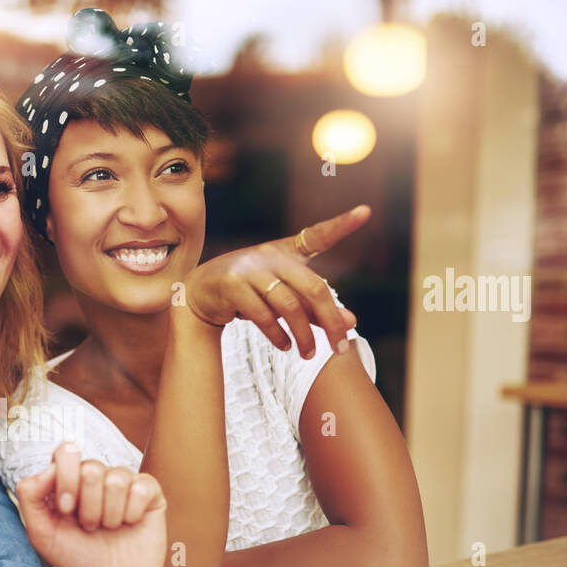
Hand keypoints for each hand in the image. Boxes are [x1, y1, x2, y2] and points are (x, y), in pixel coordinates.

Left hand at [16, 442, 166, 566]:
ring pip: (116, 479)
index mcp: (69, 480)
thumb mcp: (41, 533)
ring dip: (109, 514)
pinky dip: (132, 512)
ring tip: (108, 528)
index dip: (66, 480)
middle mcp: (97, 477)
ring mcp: (124, 483)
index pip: (66, 453)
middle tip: (89, 526)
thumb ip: (30, 496)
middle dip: (88, 506)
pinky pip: (142, 486)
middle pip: (91, 468)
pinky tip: (129, 524)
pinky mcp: (150, 493)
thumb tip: (47, 468)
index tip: (66, 510)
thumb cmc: (76, 558)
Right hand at [184, 204, 370, 358]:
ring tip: (309, 354)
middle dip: (331, 319)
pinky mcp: (232, 287)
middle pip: (312, 287)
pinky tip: (286, 346)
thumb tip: (351, 322)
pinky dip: (277, 335)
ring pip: (288, 306)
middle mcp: (270, 256)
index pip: (318, 235)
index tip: (365, 212)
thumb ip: (315, 308)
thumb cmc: (250, 292)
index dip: (342, 224)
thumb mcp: (284, 296)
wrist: (201, 293)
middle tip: (340, 345)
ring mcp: (250, 270)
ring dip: (303, 334)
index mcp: (286, 252)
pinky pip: (262, 315)